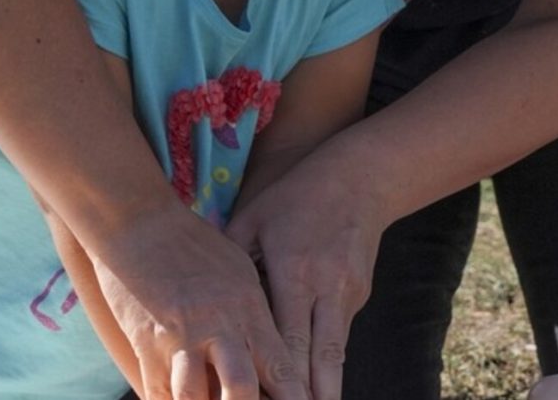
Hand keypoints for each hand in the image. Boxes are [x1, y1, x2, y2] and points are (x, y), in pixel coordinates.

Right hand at [93, 206, 309, 399]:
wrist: (138, 222)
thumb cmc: (192, 243)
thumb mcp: (238, 268)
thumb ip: (255, 311)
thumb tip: (271, 346)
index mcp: (248, 308)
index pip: (280, 365)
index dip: (296, 397)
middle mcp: (218, 326)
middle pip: (242, 389)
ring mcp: (180, 337)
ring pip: (196, 397)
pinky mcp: (146, 343)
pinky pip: (157, 391)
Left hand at [226, 171, 389, 399]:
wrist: (360, 179)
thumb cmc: (295, 196)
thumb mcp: (254, 218)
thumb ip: (229, 257)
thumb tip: (197, 295)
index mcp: (294, 269)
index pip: (286, 336)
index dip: (279, 376)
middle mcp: (325, 286)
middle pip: (319, 356)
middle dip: (310, 396)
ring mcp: (347, 293)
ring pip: (335, 354)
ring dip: (323, 389)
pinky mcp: (359, 295)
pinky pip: (339, 337)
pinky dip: (327, 365)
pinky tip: (317, 388)